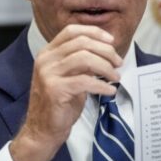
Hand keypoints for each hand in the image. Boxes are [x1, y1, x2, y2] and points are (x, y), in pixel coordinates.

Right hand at [10, 24, 121, 160]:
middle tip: (118, 62)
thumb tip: (106, 52)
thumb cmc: (59, 103)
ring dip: (106, 67)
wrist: (42, 129)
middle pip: (81, 42)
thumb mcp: (68, 76)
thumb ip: (80, 62)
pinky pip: (85, 81)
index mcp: (48, 53)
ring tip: (115, 77)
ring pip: (84, 58)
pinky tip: (109, 90)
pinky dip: (102, 85)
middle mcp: (46, 60)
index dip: (94, 32)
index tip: (110, 41)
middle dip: (105, 51)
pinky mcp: (55, 90)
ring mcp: (48, 74)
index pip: (71, 31)